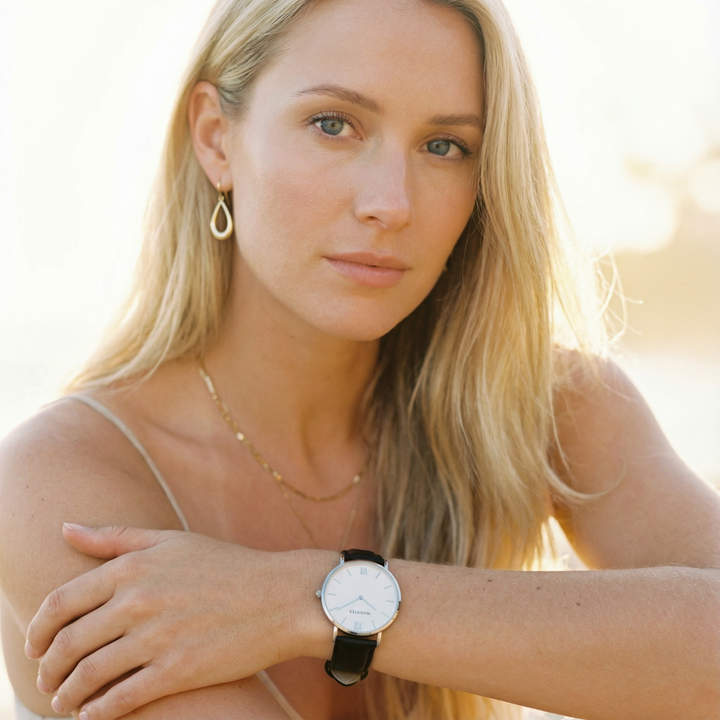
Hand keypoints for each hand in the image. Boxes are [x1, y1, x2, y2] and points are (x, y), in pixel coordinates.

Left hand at [25, 525, 307, 719]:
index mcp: (133, 567)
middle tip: (47, 680)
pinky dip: (96, 712)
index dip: (38, 629)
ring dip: (67, 694)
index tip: (35, 645)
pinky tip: (92, 714)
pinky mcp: (177, 671)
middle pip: (67, 643)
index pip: (61, 603)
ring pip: (88, 675)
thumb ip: (114, 537)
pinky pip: (120, 700)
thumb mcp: (170, 541)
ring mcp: (157, 637)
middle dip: (48, 668)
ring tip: (64, 700)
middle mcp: (139, 601)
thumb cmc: (226, 566)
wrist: (279, 596)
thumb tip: (65, 529)